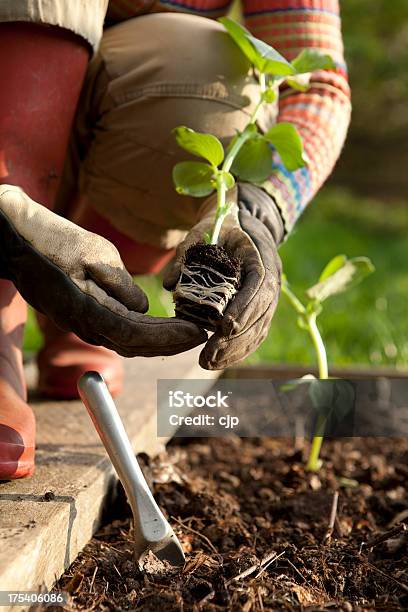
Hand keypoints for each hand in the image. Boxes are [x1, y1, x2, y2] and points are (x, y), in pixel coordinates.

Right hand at [0, 185, 206, 355]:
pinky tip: (160, 326)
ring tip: (188, 333)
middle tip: (201, 335)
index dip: (168, 337)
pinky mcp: (82, 314)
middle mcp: (83, 324)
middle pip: (135, 345)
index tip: (196, 331)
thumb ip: (118, 283)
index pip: (136, 335)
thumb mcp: (91, 252)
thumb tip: (143, 307)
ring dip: (159, 340)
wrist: (16, 240)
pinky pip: (118, 330)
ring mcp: (81, 322)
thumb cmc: (52, 240)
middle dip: (171, 343)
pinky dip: (143, 332)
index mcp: (85, 310)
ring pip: (127, 341)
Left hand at [163, 183, 282, 368]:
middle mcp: (270, 279)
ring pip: (259, 329)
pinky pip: (255, 333)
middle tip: (209, 355)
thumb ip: (186, 252)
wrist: (242, 225)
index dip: (245, 308)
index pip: (260, 285)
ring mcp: (268, 296)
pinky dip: (239, 350)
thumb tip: (169, 284)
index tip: (225, 327)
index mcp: (260, 257)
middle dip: (236, 339)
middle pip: (261, 315)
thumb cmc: (220, 226)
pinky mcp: (260, 309)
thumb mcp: (202, 230)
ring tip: (209, 363)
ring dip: (236, 350)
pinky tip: (219, 361)